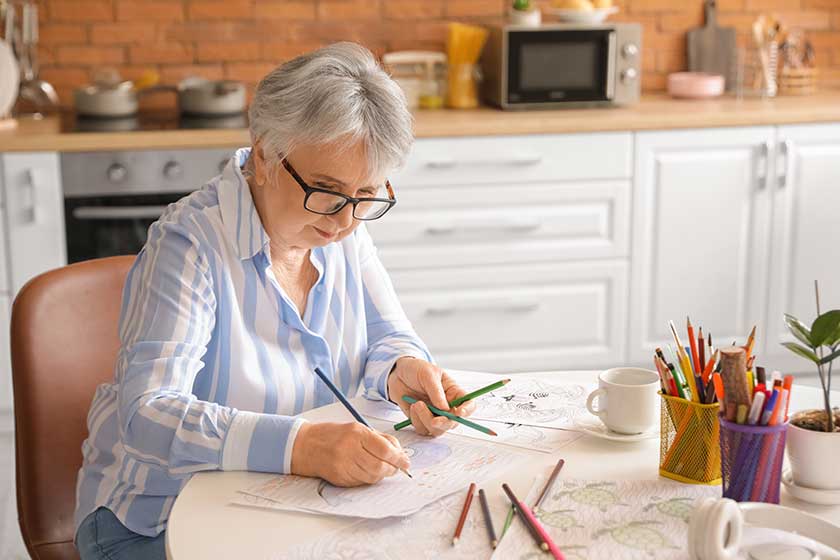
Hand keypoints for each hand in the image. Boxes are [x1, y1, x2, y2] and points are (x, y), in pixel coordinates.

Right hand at [290, 422, 409, 486]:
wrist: (306, 446)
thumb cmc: (333, 434)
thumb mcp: (357, 428)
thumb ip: (380, 438)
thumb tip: (399, 452)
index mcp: (356, 434)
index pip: (384, 450)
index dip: (399, 458)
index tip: (406, 462)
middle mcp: (349, 450)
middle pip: (380, 466)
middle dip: (393, 469)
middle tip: (397, 467)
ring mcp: (343, 466)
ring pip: (372, 477)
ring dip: (382, 474)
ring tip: (383, 468)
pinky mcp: (339, 478)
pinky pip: (362, 482)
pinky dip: (370, 478)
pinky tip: (368, 471)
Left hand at [387, 357, 476, 436]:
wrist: (396, 373)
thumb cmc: (416, 369)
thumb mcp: (428, 374)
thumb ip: (436, 391)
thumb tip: (444, 408)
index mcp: (453, 392)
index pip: (468, 404)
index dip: (467, 411)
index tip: (459, 413)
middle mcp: (446, 406)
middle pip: (453, 422)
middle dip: (443, 423)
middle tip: (434, 420)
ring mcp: (434, 414)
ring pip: (437, 429)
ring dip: (426, 420)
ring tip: (417, 404)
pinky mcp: (421, 420)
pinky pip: (422, 429)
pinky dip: (416, 421)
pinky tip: (412, 407)